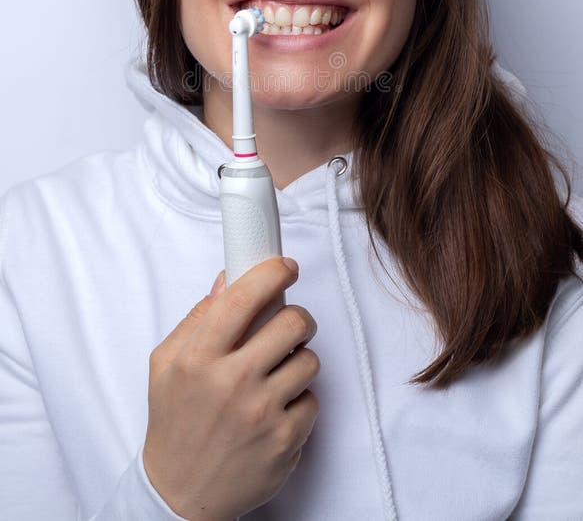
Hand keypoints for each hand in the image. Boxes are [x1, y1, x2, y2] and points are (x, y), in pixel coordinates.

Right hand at [143, 256, 319, 520]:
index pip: (243, 298)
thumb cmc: (174, 422)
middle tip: (288, 324)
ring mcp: (262, 413)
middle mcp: (232, 383)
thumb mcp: (166, 364)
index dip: (272, 272)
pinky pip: (313, 398)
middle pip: (293, 322)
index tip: (284, 266)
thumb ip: (197, 318)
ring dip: (298, 359)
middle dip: (297, 316)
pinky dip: (299, 398)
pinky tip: (276, 407)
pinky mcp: (285, 441)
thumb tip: (227, 280)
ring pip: (309, 359)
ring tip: (276, 372)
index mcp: (198, 358)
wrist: (181, 493)